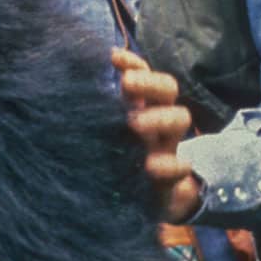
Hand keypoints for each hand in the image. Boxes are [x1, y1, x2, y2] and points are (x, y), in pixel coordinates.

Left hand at [112, 48, 201, 222]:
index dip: (133, 63)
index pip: (143, 74)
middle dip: (150, 82)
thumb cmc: (117, 161)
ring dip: (160, 117)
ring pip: (180, 119)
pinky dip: (169, 166)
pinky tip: (152, 166)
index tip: (113, 57)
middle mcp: (157, 122)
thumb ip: (98, 110)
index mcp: (140, 107)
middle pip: (167, 89)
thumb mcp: (107, 134)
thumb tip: (80, 77)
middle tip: (127, 84)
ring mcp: (167, 148)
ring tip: (135, 124)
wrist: (141, 203)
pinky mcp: (171, 180)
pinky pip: (180, 168)